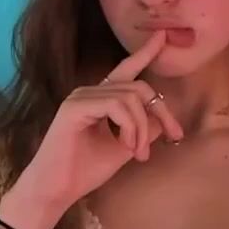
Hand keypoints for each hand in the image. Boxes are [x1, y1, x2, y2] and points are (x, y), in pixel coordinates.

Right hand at [0, 29, 184, 228]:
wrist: (56, 190)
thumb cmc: (84, 172)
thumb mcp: (124, 148)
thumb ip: (142, 130)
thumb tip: (162, 119)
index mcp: (99, 99)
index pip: (126, 70)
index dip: (145, 53)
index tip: (163, 38)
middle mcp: (89, 92)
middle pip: (139, 87)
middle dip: (161, 111)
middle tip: (172, 137)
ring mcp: (80, 97)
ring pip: (130, 97)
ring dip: (142, 127)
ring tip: (138, 153)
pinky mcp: (75, 107)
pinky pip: (116, 105)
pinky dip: (129, 126)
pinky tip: (126, 145)